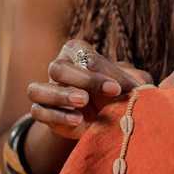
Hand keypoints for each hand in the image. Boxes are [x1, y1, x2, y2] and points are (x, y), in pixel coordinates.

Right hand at [27, 39, 152, 139]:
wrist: (108, 121)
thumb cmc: (120, 95)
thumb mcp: (132, 85)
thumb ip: (134, 81)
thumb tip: (137, 85)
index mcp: (78, 52)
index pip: (82, 55)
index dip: (98, 72)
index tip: (116, 89)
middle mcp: (60, 67)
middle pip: (57, 68)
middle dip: (78, 82)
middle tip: (91, 98)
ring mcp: (48, 90)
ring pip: (37, 89)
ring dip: (59, 97)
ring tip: (81, 109)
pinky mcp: (43, 112)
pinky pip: (37, 111)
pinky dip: (55, 116)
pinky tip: (77, 121)